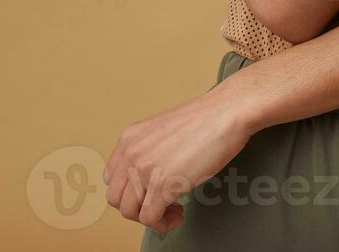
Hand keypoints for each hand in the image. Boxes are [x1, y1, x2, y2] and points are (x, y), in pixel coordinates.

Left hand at [103, 85, 255, 234]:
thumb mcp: (164, 131)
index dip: (130, 191)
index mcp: (130, 138)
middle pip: (116, 198)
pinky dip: (162, 225)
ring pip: (129, 211)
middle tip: (161, 205)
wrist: (226, 112)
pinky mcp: (162, 185)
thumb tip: (151, 176)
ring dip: (150, 218)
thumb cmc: (207, 120)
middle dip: (138, 207)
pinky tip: (178, 215)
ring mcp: (144, 169)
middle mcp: (131, 153)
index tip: (148, 193)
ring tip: (172, 210)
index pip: (112, 178)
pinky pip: (149, 220)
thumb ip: (150, 151)